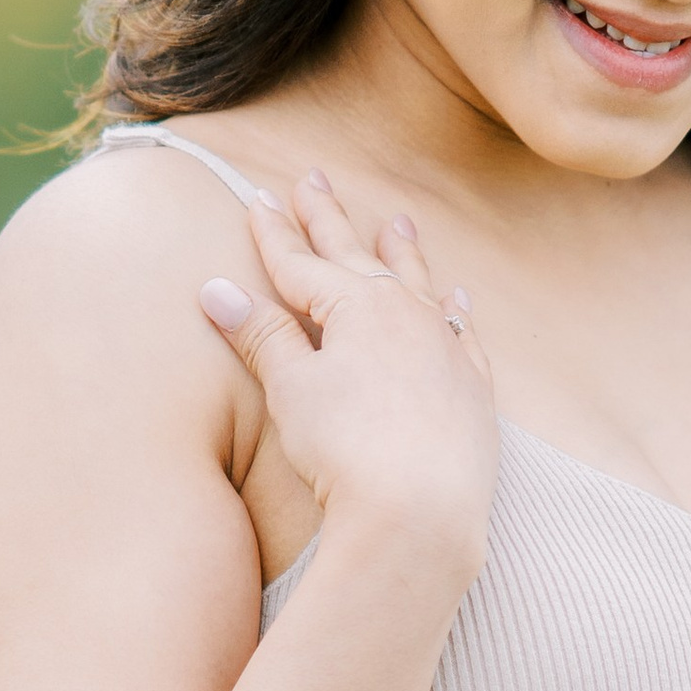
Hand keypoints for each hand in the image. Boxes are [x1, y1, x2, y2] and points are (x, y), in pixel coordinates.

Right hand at [200, 168, 498, 573]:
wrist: (421, 512)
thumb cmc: (348, 449)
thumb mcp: (292, 389)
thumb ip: (262, 336)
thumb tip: (217, 289)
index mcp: (356, 306)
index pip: (301, 262)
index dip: (275, 233)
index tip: (258, 199)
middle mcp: (406, 314)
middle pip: (358, 257)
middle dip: (330, 220)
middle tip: (314, 178)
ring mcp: (445, 349)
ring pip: (420, 285)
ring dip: (404, 253)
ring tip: (400, 221)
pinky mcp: (473, 390)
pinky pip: (464, 334)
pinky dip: (455, 313)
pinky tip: (456, 301)